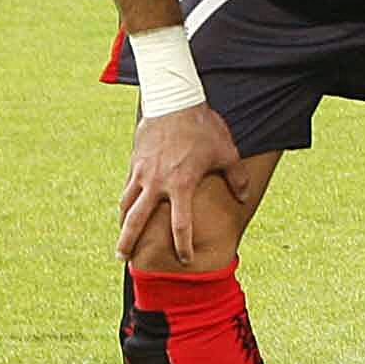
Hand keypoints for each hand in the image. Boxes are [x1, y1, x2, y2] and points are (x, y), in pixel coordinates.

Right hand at [117, 104, 240, 263]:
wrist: (175, 103)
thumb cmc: (204, 128)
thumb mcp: (227, 152)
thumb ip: (236, 177)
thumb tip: (243, 197)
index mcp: (182, 185)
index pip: (181, 225)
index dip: (183, 245)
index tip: (185, 260)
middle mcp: (157, 183)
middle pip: (138, 221)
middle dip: (128, 242)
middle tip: (123, 260)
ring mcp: (142, 173)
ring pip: (126, 205)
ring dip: (123, 223)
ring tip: (121, 239)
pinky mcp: (134, 163)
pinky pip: (127, 188)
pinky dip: (125, 201)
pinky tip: (125, 210)